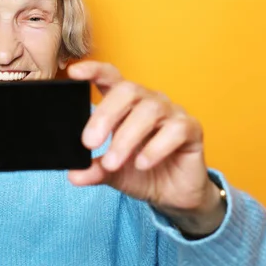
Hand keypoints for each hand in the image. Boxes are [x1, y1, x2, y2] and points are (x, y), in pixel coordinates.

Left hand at [67, 61, 224, 234]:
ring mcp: (171, 112)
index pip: (110, 76)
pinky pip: (175, 129)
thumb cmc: (141, 172)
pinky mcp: (191, 129)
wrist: (173, 195)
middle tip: (88, 143)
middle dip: (105, 115)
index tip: (74, 73)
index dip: (94, 70)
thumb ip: (93, 170)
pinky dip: (155, 147)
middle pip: (127, 90)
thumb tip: (74, 175)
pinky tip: (142, 164)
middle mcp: (148, 101)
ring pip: (149, 110)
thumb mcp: (112, 174)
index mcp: (125, 103)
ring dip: (127, 137)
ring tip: (112, 162)